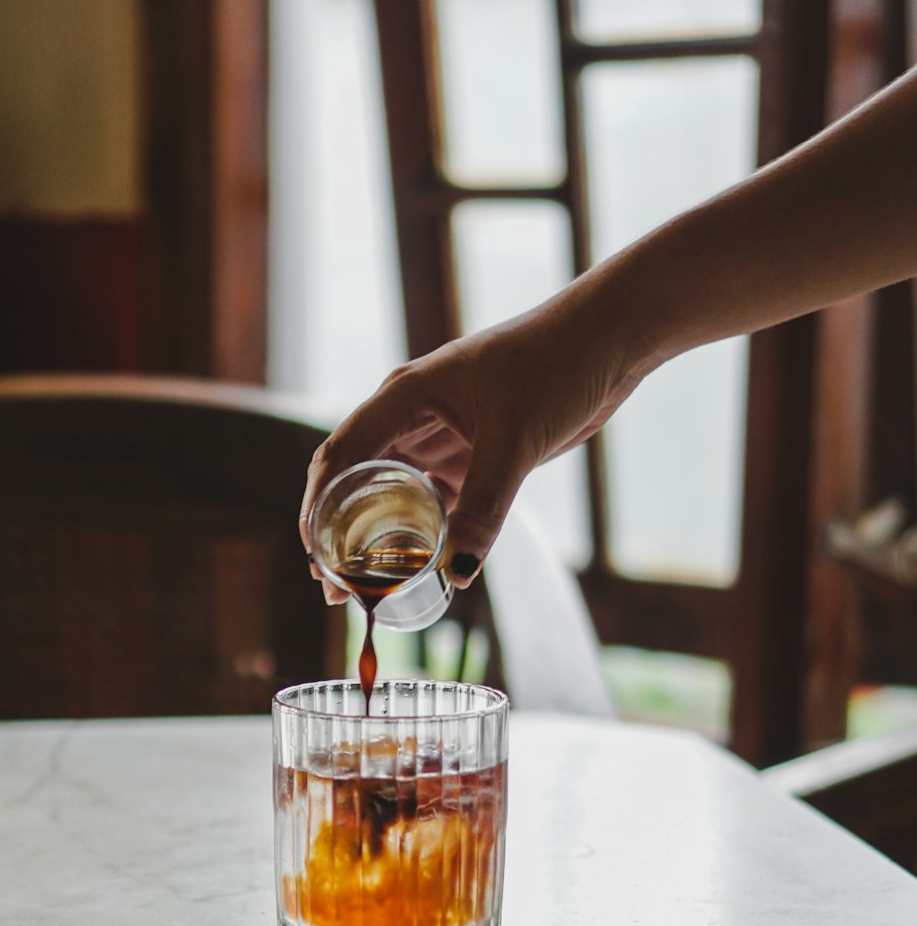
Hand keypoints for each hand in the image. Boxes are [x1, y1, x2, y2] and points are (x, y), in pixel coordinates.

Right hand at [299, 269, 648, 598]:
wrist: (610, 339)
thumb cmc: (557, 365)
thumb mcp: (516, 441)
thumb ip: (484, 507)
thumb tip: (456, 573)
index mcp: (405, 396)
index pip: (341, 456)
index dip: (319, 508)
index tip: (314, 557)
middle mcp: (413, 414)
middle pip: (357, 478)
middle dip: (339, 531)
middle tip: (334, 586)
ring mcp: (442, 433)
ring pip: (394, 491)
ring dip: (379, 535)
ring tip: (367, 586)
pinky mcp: (473, 450)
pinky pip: (435, 496)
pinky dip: (424, 529)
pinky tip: (421, 565)